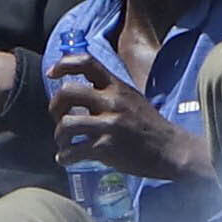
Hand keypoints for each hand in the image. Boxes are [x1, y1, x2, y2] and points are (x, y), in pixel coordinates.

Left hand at [49, 52, 202, 182]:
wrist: (170, 150)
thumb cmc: (148, 126)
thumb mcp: (131, 98)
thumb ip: (109, 92)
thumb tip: (79, 95)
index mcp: (117, 86)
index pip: (86, 62)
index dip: (63, 64)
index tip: (51, 74)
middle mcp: (112, 101)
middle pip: (67, 92)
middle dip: (55, 106)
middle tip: (58, 118)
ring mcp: (109, 125)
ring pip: (66, 124)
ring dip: (59, 136)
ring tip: (64, 143)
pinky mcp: (107, 148)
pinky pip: (73, 151)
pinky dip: (64, 157)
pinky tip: (66, 158)